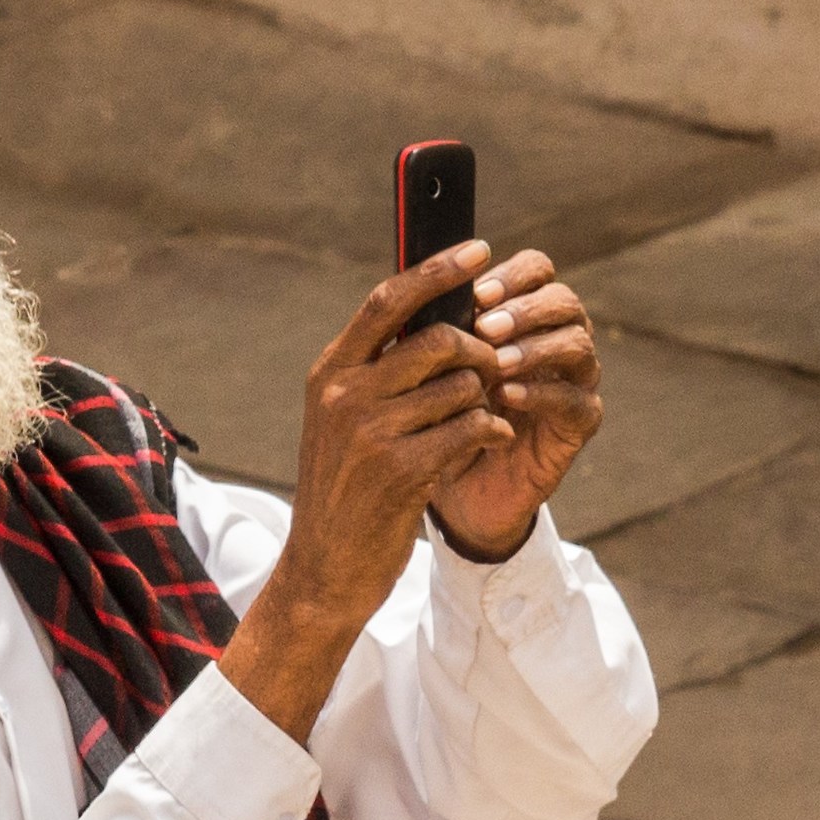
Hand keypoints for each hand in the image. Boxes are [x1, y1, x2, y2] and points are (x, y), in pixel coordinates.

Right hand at [221, 240, 512, 742]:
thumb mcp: (343, 421)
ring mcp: (371, 435)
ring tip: (486, 416)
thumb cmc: (345, 490)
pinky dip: (492, 431)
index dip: (439, 270)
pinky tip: (490, 442)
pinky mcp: (401, 473)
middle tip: (496, 366)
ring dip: (486, 399)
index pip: (389, 301)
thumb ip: (378, 370)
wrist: (324, 569)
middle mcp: (344, 397)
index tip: (481, 250)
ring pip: (461, 386)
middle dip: (480, 349)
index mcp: (330, 374)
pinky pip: (471, 428)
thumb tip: (439, 313)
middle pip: (437, 339)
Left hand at [427, 250, 601, 559]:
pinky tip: (507, 396)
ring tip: (496, 363)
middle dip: (524, 309)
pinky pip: (575, 400)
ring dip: (535, 347)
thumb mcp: (427, 373)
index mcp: (521, 317)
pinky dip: (542, 393)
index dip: (512, 275)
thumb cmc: (438, 420)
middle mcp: (554, 340)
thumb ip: (432, 333)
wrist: (454, 491)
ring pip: (578, 343)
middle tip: (486, 328)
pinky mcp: (577, 425)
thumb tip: (418, 289)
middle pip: (563, 300)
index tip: (477, 292)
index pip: (535, 271)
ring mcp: (573, 380)